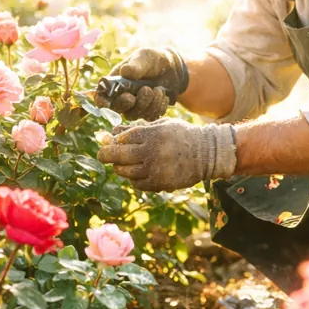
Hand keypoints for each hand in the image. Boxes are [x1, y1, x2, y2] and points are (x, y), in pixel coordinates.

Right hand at [94, 47, 187, 120]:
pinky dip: (158, 107)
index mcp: (115, 83)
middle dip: (129, 103)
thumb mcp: (144, 57)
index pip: (102, 96)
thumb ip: (135, 65)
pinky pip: (150, 117)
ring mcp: (135, 107)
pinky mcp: (148, 112)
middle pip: (117, 109)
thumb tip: (125, 72)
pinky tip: (163, 95)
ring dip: (149, 103)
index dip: (102, 102)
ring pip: (135, 115)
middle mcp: (122, 97)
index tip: (110, 102)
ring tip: (158, 89)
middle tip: (145, 90)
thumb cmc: (153, 60)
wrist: (172, 68)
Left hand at [97, 118, 235, 191]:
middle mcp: (152, 152)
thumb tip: (115, 132)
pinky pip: (137, 183)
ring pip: (125, 171)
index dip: (114, 139)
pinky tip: (135, 172)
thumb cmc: (182, 135)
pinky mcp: (160, 184)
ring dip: (119, 167)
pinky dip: (132, 178)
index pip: (123, 137)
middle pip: (119, 155)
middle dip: (106, 154)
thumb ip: (140, 128)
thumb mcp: (162, 124)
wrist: (206, 154)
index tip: (111, 139)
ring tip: (120, 164)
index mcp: (153, 134)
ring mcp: (155, 170)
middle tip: (102, 154)